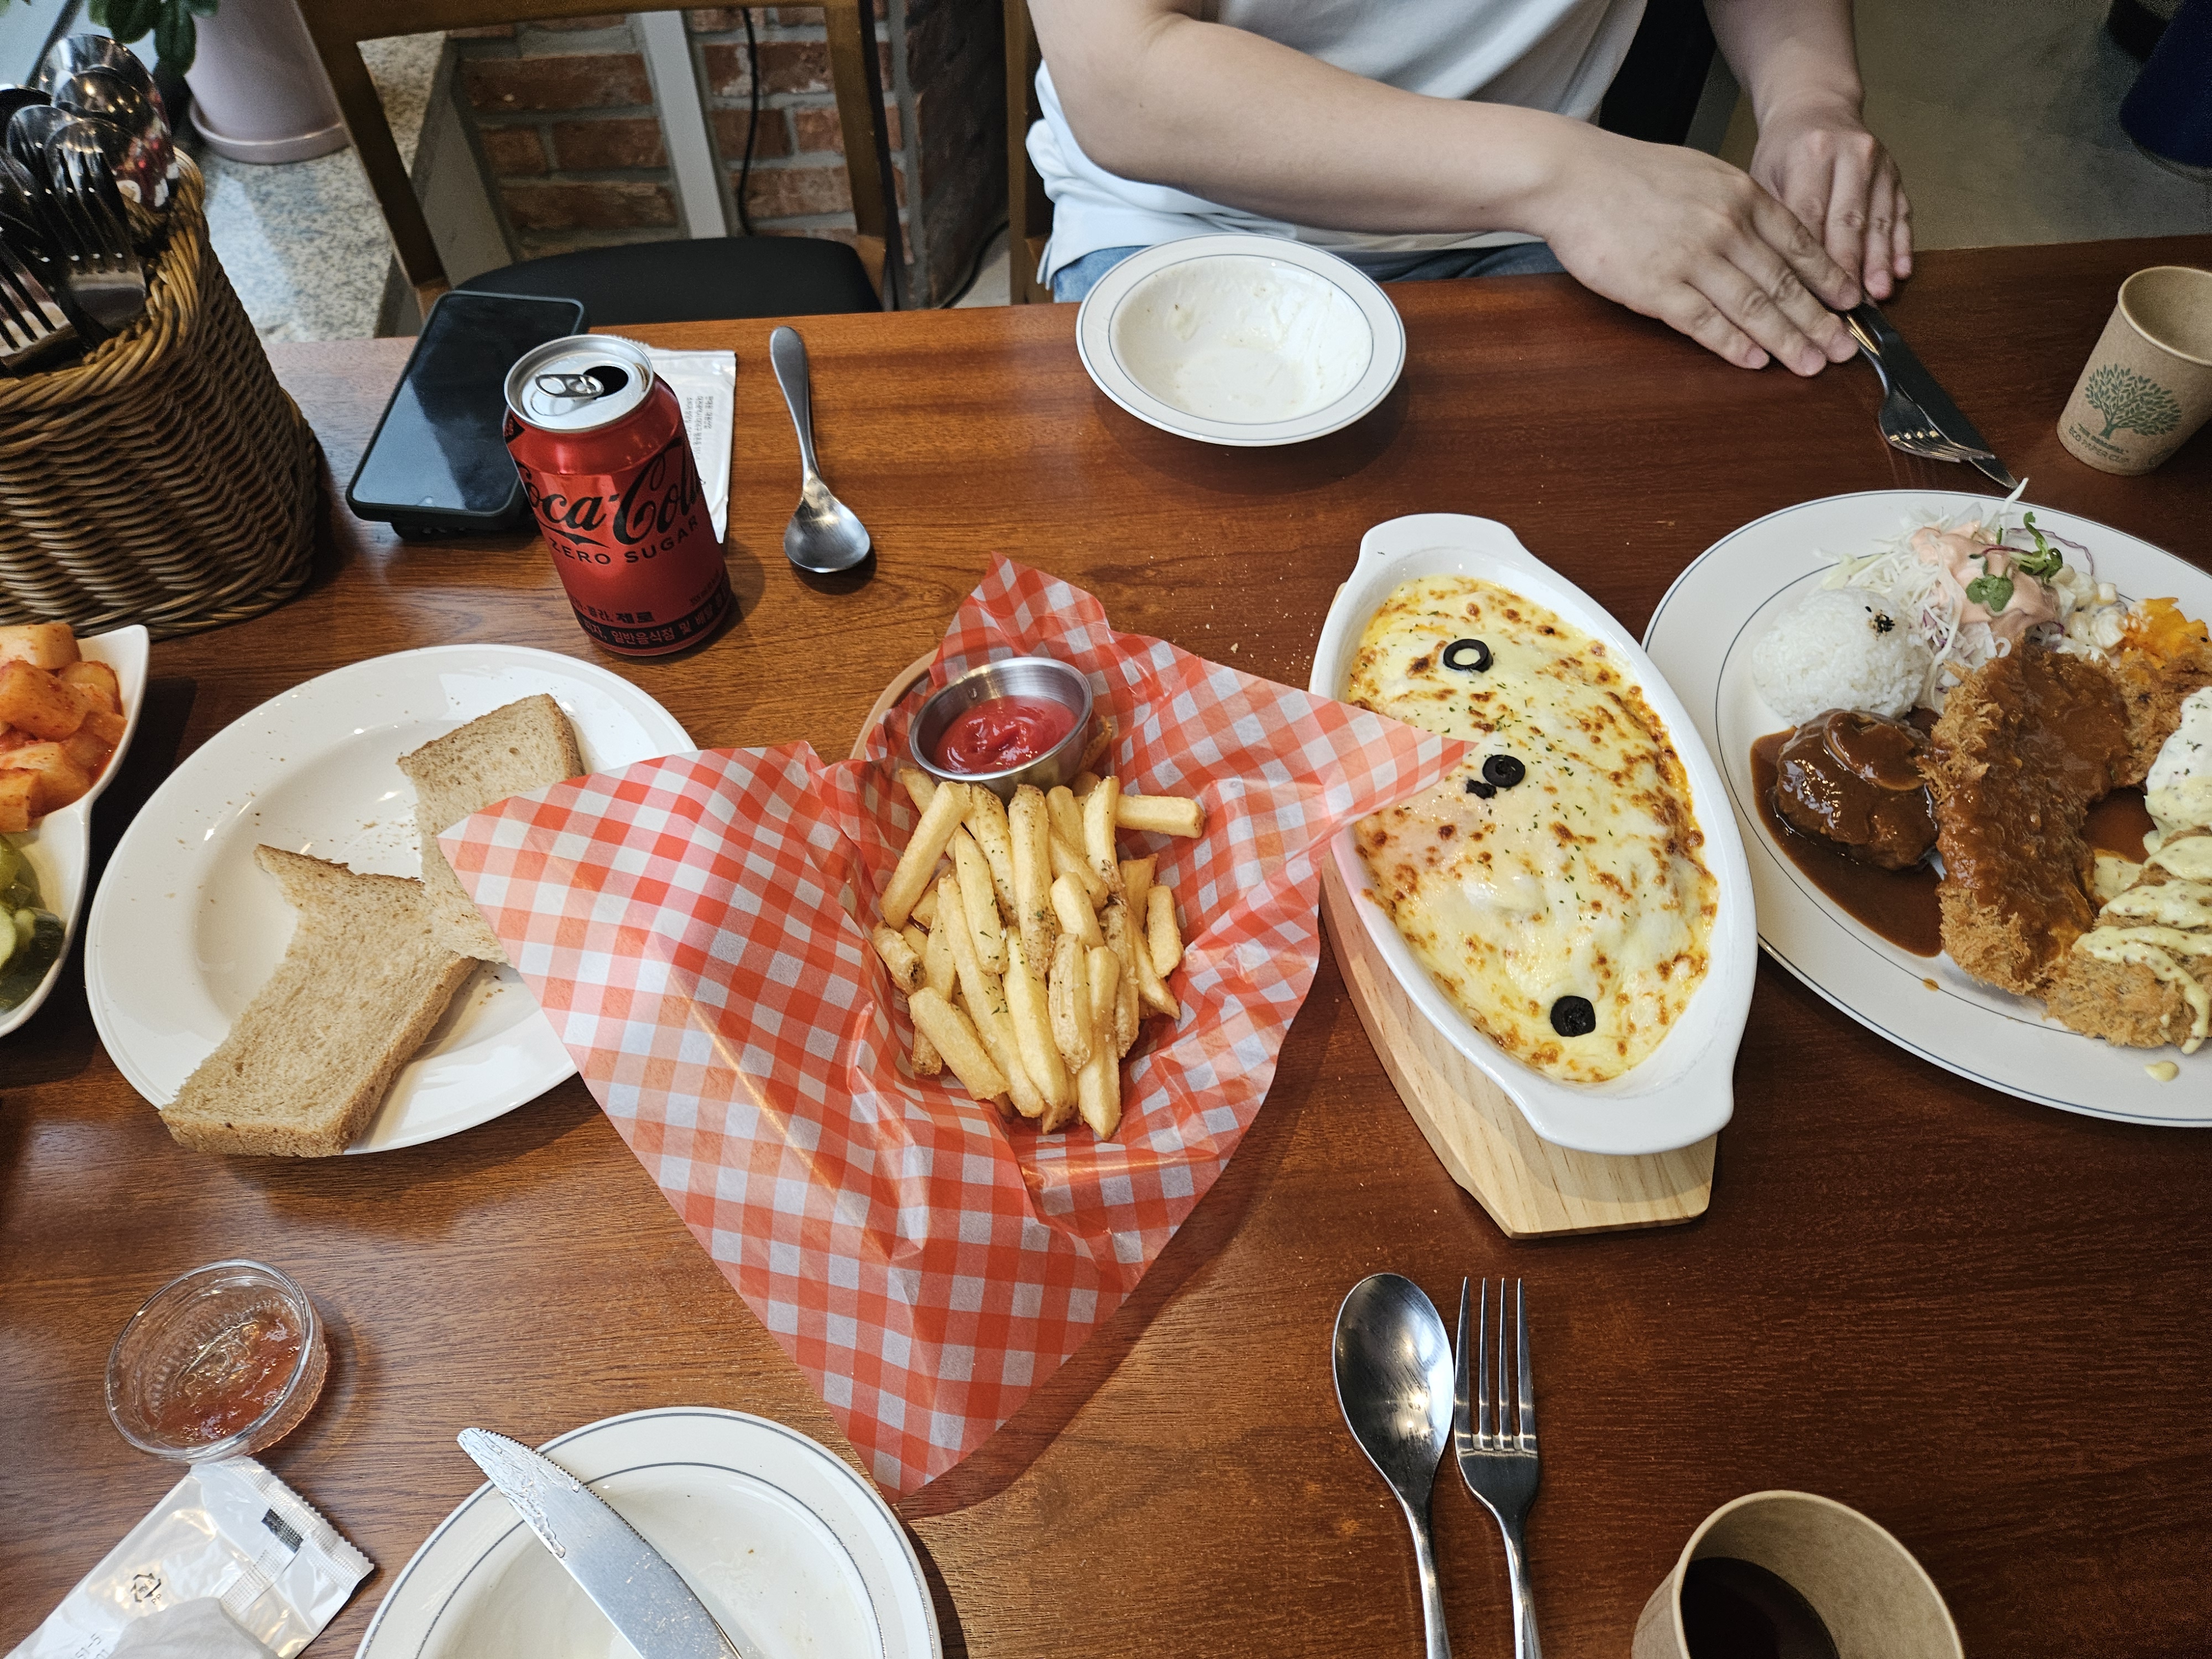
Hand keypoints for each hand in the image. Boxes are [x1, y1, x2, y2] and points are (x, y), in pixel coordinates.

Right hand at [1528, 124, 1860, 374]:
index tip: (1851, 305)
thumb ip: (1738, 203)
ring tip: (1810, 364)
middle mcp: (1725, 227)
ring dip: (1786, 340)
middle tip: (1845, 349)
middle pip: (1784, 283)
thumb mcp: (1702, 174)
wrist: (1575, 177)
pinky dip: (1733, 344)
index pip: (1799, 244)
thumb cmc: (1632, 175)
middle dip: (1819, 321)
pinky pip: (1704, 322)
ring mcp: (1691, 258)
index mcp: (1741, 196)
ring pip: (1752, 307)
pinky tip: (1755, 361)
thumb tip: (1768, 231)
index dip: (1829, 279)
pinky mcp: (1656, 287)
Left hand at [1750, 94, 1911, 301]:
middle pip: (1849, 222)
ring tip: (1878, 295)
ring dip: (1879, 262)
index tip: (1812, 298)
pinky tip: (1901, 271)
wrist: (1817, 108)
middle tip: (1847, 307)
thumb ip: (1774, 219)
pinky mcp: (1895, 174)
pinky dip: (1900, 245)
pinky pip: (1900, 213)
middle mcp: (1850, 155)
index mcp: (1810, 154)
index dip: (1814, 262)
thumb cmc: (1784, 151)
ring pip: (1879, 220)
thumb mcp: (1764, 176)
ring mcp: (1878, 164)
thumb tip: (1779, 275)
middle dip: (1849, 268)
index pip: (1811, 217)